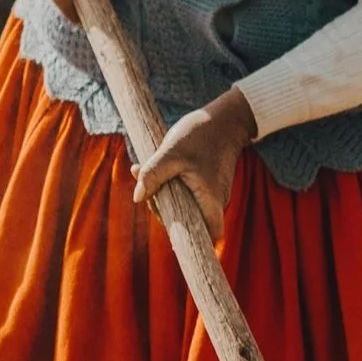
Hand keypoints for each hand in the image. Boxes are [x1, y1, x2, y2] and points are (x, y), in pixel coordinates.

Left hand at [135, 89, 257, 243]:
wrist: (224, 118)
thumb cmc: (200, 134)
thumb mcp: (171, 152)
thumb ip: (153, 175)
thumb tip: (137, 198)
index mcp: (210, 200)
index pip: (208, 237)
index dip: (192, 242)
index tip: (172, 237)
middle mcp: (216, 202)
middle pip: (190, 224)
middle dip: (163, 211)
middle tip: (148, 189)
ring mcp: (213, 194)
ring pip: (186, 208)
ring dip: (164, 196)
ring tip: (145, 172)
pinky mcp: (208, 186)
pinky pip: (188, 196)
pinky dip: (171, 187)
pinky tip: (158, 169)